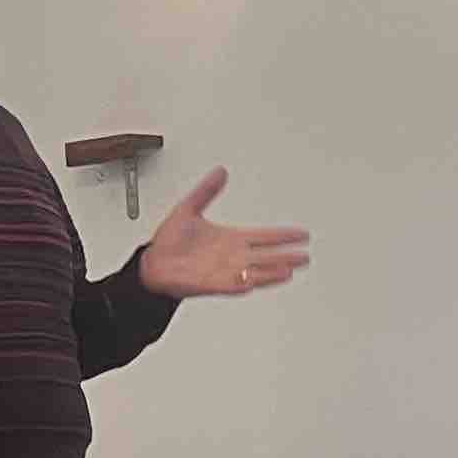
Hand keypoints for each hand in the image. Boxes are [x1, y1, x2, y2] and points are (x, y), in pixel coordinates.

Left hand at [138, 168, 310, 298]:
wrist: (152, 263)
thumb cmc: (169, 241)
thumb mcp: (188, 208)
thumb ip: (206, 191)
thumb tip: (219, 172)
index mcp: (230, 238)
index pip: (263, 236)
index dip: (282, 235)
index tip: (301, 234)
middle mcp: (231, 256)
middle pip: (266, 256)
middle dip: (285, 256)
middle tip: (305, 256)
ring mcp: (223, 271)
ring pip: (254, 272)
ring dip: (271, 272)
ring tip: (288, 270)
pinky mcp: (211, 284)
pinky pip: (231, 285)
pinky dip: (241, 284)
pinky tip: (251, 281)